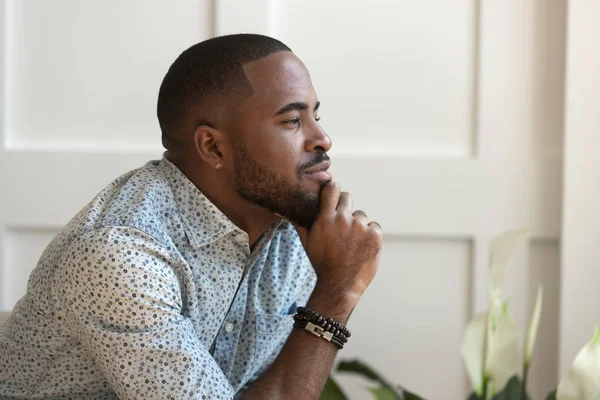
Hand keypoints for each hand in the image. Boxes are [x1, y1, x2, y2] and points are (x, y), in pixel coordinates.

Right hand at [294, 182, 381, 310]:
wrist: (339, 284)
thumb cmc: (321, 263)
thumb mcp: (306, 243)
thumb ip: (299, 223)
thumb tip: (283, 210)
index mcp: (325, 219)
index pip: (332, 189)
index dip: (333, 189)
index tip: (334, 194)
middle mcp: (343, 219)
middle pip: (348, 198)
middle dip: (345, 206)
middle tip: (343, 221)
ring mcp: (360, 227)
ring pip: (361, 216)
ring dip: (357, 225)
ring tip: (351, 243)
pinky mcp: (374, 235)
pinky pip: (373, 227)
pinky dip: (370, 235)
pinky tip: (362, 248)